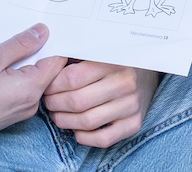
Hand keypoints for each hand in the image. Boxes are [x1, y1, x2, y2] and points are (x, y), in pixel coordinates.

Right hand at [0, 24, 67, 149]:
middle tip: (17, 38)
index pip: (58, 61)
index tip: (44, 28)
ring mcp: (22, 111)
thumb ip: (20, 45)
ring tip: (1, 56)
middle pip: (47, 70)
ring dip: (22, 64)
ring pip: (33, 79)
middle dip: (36, 52)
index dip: (54, 42)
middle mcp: (32, 104)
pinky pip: (22, 90)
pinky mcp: (11, 114)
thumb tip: (43, 32)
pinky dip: (14, 77)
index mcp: (31, 89)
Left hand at [43, 61, 159, 147]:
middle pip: (77, 101)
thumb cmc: (113, 63)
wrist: (146, 75)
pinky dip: (83, 136)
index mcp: (113, 61)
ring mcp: (131, 105)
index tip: (46, 86)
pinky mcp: (134, 123)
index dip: (53, 85)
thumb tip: (46, 65)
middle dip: (54, 104)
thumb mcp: (98, 53)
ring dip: (65, 121)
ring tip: (58, 114)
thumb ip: (76, 58)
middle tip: (48, 101)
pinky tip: (77, 128)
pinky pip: (102, 139)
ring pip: (87, 122)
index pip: (72, 78)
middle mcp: (125, 83)